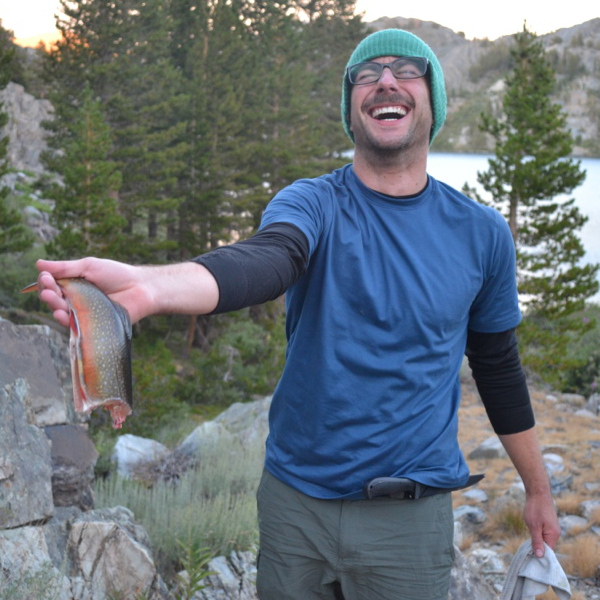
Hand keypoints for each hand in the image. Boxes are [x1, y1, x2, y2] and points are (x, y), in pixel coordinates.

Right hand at [34, 257, 218, 324]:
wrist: (142, 287)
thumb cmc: (117, 275)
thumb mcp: (89, 266)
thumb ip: (66, 267)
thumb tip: (38, 264)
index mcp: (72, 285)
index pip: (51, 285)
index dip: (45, 282)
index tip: (46, 277)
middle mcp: (75, 300)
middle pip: (54, 301)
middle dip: (48, 295)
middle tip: (48, 290)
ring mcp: (83, 314)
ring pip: (62, 314)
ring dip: (54, 307)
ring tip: (53, 300)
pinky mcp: (92, 325)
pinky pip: (77, 326)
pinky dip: (68, 321)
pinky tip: (63, 315)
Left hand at [523, 490, 560, 556]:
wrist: (538, 491)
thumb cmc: (535, 508)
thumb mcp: (533, 526)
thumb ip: (537, 541)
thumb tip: (540, 556)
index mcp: (553, 535)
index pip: (548, 552)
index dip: (540, 556)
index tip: (530, 558)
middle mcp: (555, 532)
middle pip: (546, 546)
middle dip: (537, 547)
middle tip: (526, 548)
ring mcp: (552, 527)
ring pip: (544, 539)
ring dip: (536, 539)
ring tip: (528, 535)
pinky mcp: (549, 522)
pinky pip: (543, 533)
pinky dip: (537, 533)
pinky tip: (530, 528)